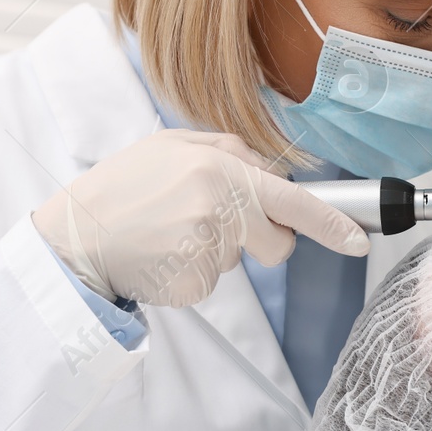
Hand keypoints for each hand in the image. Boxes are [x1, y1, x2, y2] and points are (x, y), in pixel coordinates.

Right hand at [32, 129, 368, 306]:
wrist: (74, 234)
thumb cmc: (124, 188)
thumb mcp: (172, 147)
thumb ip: (228, 152)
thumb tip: (272, 171)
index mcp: (221, 167)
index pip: (293, 200)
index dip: (331, 224)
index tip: (358, 241)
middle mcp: (220, 206)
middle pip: (277, 244)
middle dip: (262, 243)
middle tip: (210, 226)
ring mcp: (207, 248)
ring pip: (240, 262)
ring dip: (215, 253)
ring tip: (170, 234)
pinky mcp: (193, 282)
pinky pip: (213, 283)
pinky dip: (191, 274)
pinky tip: (161, 256)